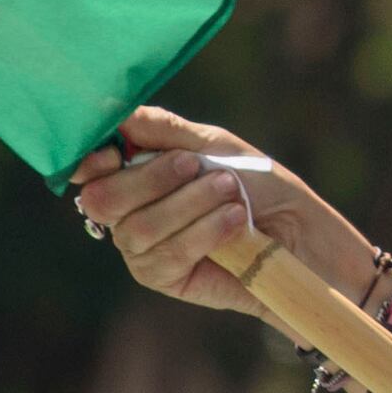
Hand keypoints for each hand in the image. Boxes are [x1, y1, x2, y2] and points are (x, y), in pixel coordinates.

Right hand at [72, 106, 373, 312]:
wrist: (301, 234)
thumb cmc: (259, 186)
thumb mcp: (214, 146)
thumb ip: (164, 131)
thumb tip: (118, 114)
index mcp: (134, 175)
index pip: (89, 171)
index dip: (92, 161)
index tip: (113, 151)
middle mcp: (128, 213)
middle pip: (104, 199)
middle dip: (151, 178)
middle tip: (195, 164)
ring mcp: (143, 249)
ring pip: (138, 228)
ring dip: (189, 203)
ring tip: (231, 191)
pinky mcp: (165, 278)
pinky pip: (167, 254)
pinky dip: (203, 231)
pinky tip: (235, 221)